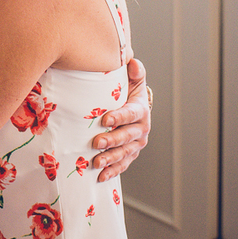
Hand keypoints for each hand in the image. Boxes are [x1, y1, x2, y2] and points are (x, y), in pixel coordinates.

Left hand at [91, 58, 150, 181]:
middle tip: (96, 143)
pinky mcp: (130, 154)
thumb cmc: (128, 90)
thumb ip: (134, 70)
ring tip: (96, 163)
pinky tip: (100, 176)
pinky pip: (122, 165)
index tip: (105, 119)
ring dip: (110, 159)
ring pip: (124, 153)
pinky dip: (112, 171)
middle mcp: (141, 129)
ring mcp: (136, 144)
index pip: (131, 114)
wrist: (133, 107)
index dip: (120, 117)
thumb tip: (132, 61)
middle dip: (112, 141)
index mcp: (141, 109)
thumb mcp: (133, 79)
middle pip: (127, 137)